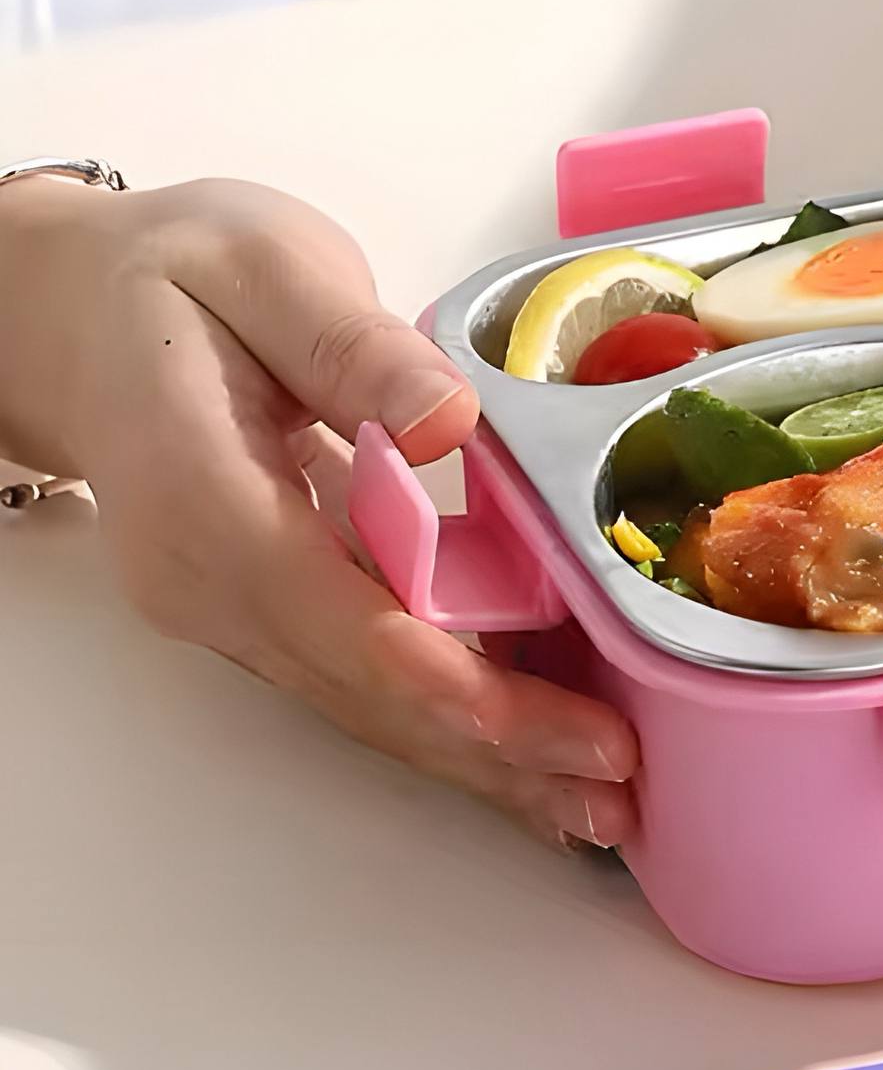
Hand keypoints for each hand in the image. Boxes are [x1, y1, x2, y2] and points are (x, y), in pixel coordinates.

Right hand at [0, 178, 637, 847]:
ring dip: (485, 757)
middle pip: (369, 690)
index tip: (575, 730)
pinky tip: (532, 749)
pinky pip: (364, 674)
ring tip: (599, 806)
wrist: (71, 310)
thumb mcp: (262, 263)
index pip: (350, 624)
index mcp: (203, 498)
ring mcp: (228, 605)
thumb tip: (450, 414)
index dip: (471, 691)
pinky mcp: (262, 606)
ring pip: (368, 702)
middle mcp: (206, 579)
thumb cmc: (168, 274)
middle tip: (623, 796)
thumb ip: (352, 343)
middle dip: (501, 752)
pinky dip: (452, 712)